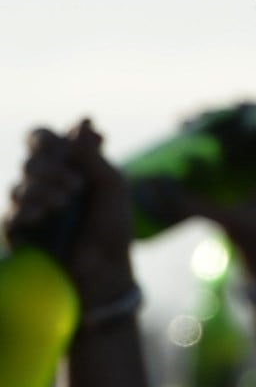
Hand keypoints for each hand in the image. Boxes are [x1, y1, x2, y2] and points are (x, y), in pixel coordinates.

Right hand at [10, 126, 136, 303]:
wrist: (105, 267)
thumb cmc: (112, 225)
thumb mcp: (112, 185)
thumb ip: (93, 154)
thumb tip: (83, 119)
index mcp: (65, 166)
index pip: (43, 139)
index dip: (50, 138)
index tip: (72, 143)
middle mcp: (43, 182)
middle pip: (31, 160)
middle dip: (52, 168)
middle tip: (76, 186)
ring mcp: (28, 206)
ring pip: (20, 185)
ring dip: (43, 189)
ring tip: (64, 203)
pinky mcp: (17, 230)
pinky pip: (12, 213)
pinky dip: (27, 209)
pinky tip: (41, 215)